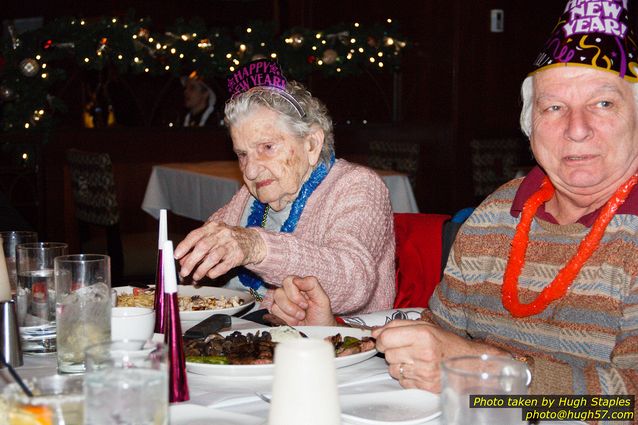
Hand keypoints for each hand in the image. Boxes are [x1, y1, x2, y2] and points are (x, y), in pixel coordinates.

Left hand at [174, 221, 265, 280]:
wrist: (251, 241)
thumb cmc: (227, 240)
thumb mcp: (212, 237)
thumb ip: (197, 247)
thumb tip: (182, 261)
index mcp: (213, 227)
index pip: (195, 235)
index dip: (184, 246)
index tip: (176, 256)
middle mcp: (221, 234)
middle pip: (203, 247)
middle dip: (191, 261)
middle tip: (183, 272)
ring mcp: (231, 245)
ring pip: (213, 257)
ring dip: (201, 269)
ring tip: (195, 277)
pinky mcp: (237, 256)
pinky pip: (223, 266)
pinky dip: (214, 272)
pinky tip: (209, 275)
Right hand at [269, 276, 336, 326]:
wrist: (318, 332)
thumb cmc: (321, 315)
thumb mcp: (322, 299)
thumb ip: (312, 284)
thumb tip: (296, 279)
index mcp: (299, 286)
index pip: (288, 281)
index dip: (294, 293)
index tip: (305, 304)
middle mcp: (289, 293)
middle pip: (279, 292)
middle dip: (292, 305)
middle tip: (303, 313)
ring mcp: (282, 304)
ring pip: (276, 303)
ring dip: (290, 313)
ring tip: (300, 318)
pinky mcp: (277, 314)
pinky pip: (274, 313)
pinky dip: (286, 319)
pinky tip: (294, 322)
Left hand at [372, 320, 505, 392]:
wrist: (468, 362)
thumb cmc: (446, 343)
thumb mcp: (424, 326)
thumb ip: (397, 326)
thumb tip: (375, 332)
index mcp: (422, 335)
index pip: (386, 338)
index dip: (382, 339)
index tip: (385, 340)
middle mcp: (423, 353)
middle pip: (388, 355)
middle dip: (392, 352)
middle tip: (405, 349)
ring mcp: (424, 371)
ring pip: (393, 369)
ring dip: (398, 365)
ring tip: (413, 359)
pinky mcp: (426, 386)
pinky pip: (402, 381)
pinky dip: (406, 376)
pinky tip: (418, 369)